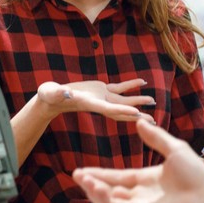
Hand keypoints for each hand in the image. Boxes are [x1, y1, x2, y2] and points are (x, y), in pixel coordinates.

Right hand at [37, 79, 155, 122]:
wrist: (50, 98)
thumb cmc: (49, 96)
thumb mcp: (51, 93)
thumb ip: (59, 93)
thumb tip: (66, 93)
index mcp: (90, 104)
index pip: (109, 109)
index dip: (123, 111)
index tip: (137, 113)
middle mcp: (99, 103)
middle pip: (122, 110)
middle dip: (137, 115)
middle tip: (154, 121)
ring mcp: (102, 97)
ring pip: (124, 99)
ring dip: (138, 100)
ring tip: (153, 101)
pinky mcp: (101, 89)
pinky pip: (120, 87)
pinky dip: (131, 84)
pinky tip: (142, 81)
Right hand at [73, 119, 203, 202]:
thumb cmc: (195, 173)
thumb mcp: (173, 148)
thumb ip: (155, 137)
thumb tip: (139, 120)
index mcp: (148, 179)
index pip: (119, 178)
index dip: (102, 174)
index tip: (84, 169)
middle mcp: (142, 194)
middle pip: (110, 190)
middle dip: (92, 183)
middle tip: (75, 175)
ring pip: (110, 201)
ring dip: (95, 191)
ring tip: (82, 179)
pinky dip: (105, 199)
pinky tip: (96, 188)